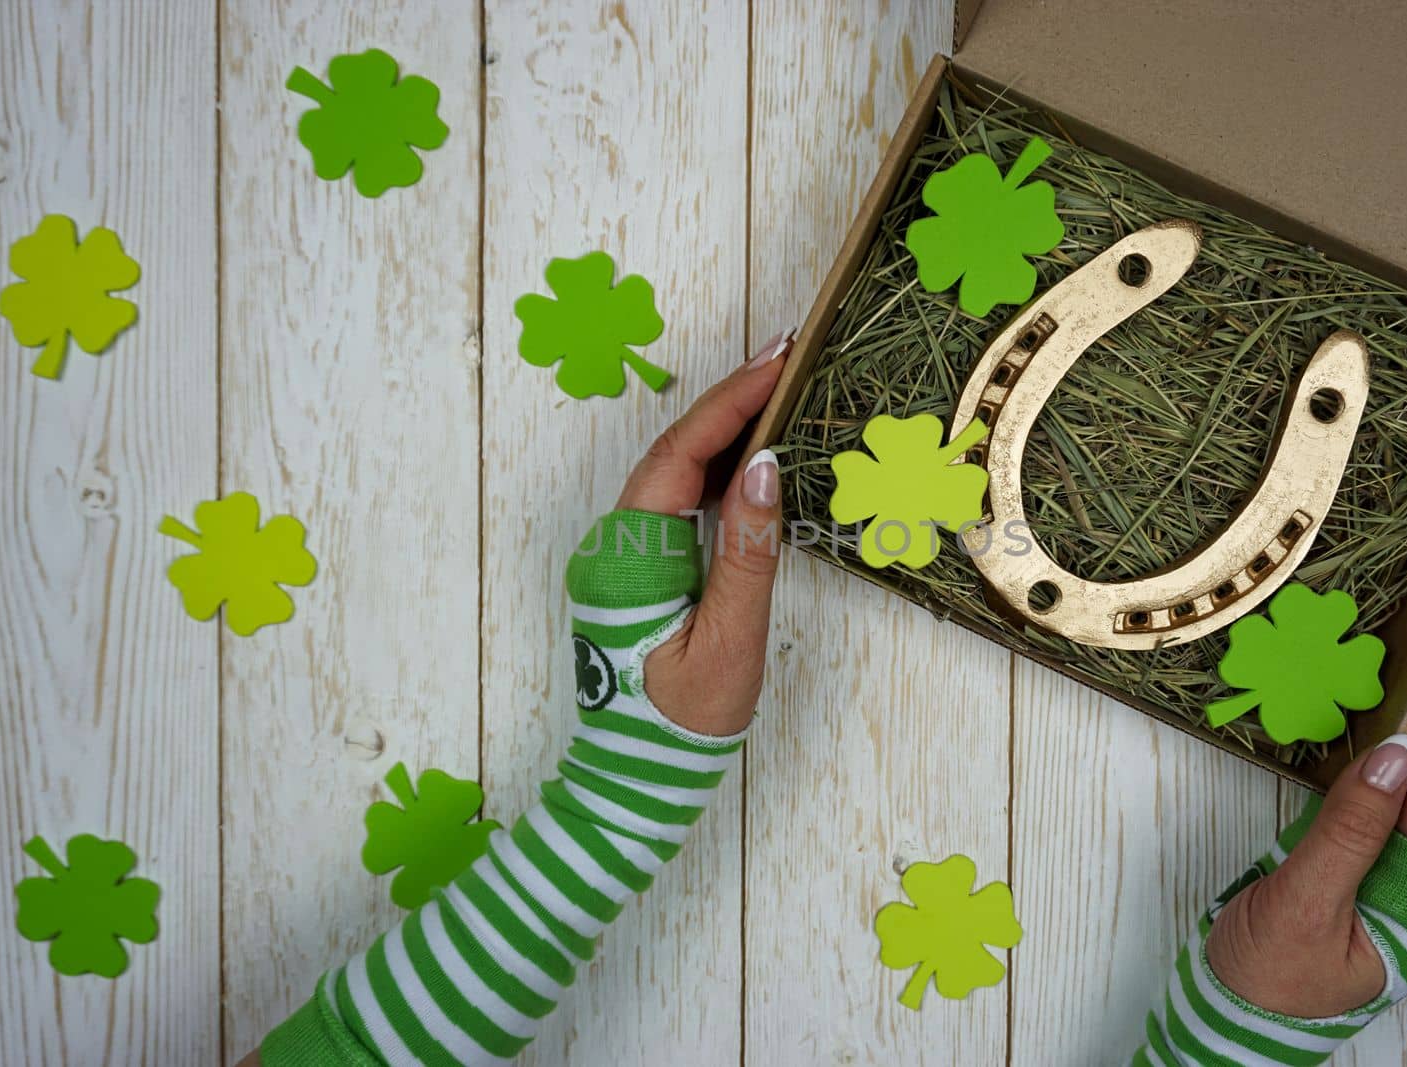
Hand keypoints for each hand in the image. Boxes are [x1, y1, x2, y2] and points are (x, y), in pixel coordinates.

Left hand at [615, 330, 792, 736]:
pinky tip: (758, 453)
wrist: (638, 778)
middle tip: (788, 352)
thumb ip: (748, 552)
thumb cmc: (681, 722)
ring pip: (678, 472)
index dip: (730, 401)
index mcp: (628, 553)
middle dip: (731, 398)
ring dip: (727, 428)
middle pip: (675, 450)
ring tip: (781, 385)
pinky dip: (722, 471)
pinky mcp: (646, 569)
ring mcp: (628, 553)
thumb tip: (766, 466)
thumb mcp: (728, 640)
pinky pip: (683, 502)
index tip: (779, 358)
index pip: (681, 455)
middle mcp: (617, 541)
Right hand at [1206, 633, 1406, 1015]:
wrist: (1228, 1021)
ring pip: (1403, 791)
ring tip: (1404, 671)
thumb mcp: (1306, 904)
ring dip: (1402, 733)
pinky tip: (1366, 728)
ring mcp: (1390, 880)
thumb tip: (1393, 756)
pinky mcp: (1358, 872)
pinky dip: (1368, 763)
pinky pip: (1371, 807)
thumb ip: (1350, 831)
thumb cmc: (1267, 980)